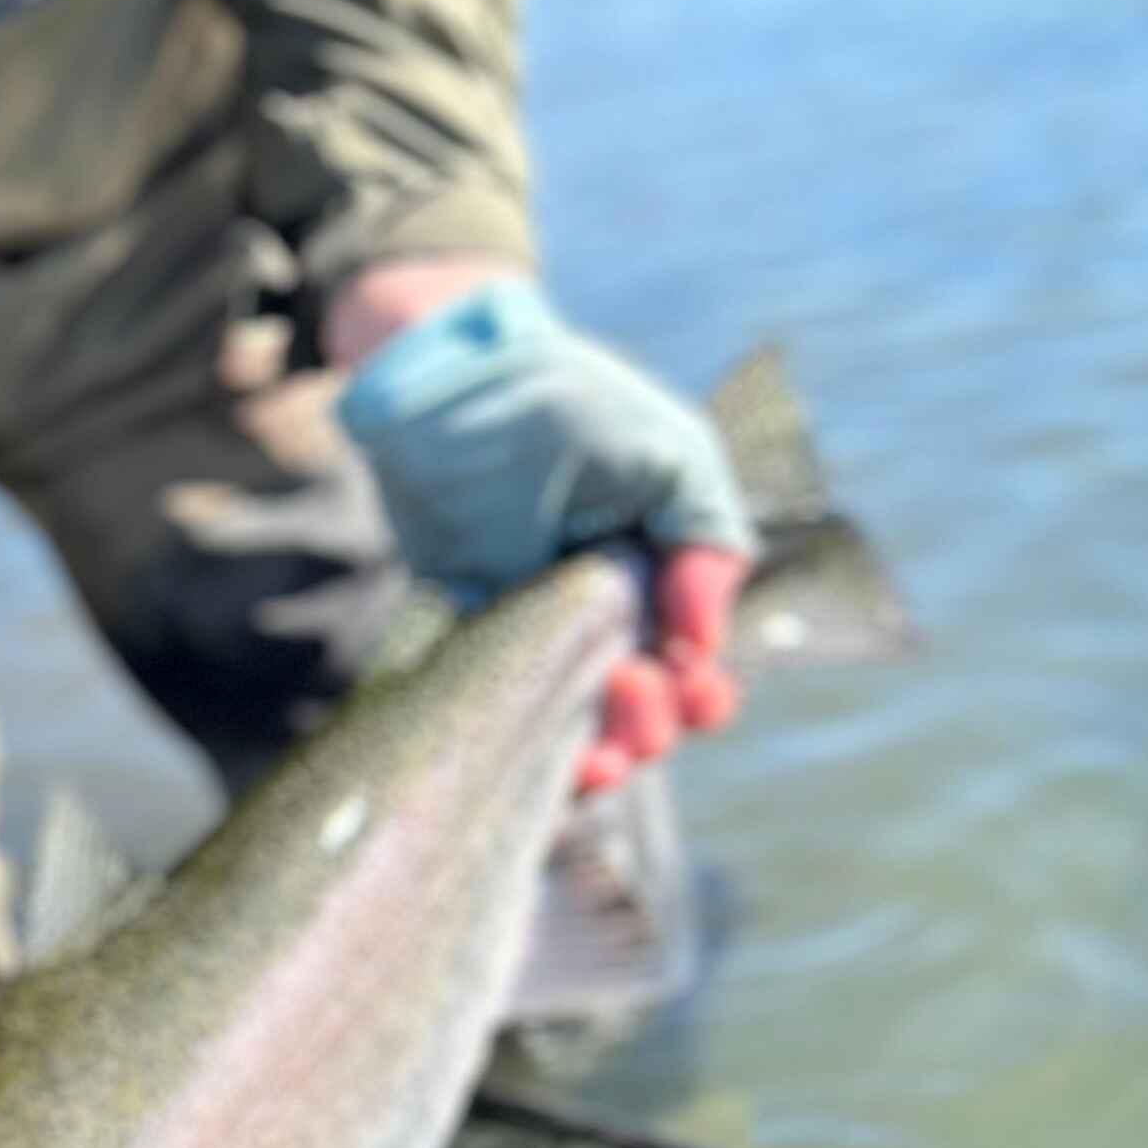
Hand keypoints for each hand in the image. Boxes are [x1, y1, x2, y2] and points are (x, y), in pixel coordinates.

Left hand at [328, 263, 751, 792]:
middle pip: (648, 710)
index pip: (697, 661)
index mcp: (662, 571)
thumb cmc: (563, 398)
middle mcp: (605, 612)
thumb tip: (704, 640)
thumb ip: (703, 538)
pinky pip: (508, 712)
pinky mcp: (474, 633)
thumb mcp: (666, 451)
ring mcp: (538, 629)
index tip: (686, 675)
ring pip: (583, 726)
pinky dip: (535, 753)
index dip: (702, 690)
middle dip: (656, 723)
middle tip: (632, 687)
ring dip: (606, 756)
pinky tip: (555, 767)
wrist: (444, 379)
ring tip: (598, 755)